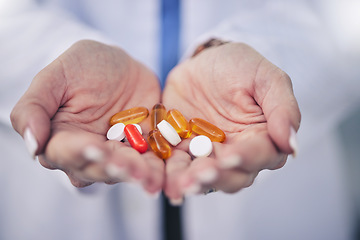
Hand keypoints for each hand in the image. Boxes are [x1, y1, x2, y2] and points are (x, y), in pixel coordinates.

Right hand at [11, 40, 163, 193]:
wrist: (121, 65)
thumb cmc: (82, 67)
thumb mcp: (56, 76)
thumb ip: (35, 107)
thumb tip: (32, 145)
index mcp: (61, 137)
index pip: (64, 152)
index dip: (77, 151)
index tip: (91, 147)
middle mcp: (88, 152)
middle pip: (96, 167)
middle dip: (111, 168)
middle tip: (124, 167)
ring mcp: (117, 152)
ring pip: (124, 170)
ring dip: (135, 175)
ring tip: (148, 178)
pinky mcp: (143, 149)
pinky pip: (150, 162)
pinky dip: (156, 169)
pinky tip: (163, 175)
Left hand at [162, 42, 300, 201]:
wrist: (202, 63)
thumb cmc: (239, 67)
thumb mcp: (265, 77)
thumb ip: (282, 108)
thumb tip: (292, 145)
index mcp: (262, 137)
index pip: (262, 155)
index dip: (247, 157)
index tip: (232, 156)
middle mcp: (237, 152)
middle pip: (233, 175)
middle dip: (218, 177)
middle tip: (202, 174)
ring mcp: (209, 154)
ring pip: (205, 176)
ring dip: (193, 181)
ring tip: (181, 184)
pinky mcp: (184, 150)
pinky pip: (178, 166)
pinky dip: (171, 175)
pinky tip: (165, 183)